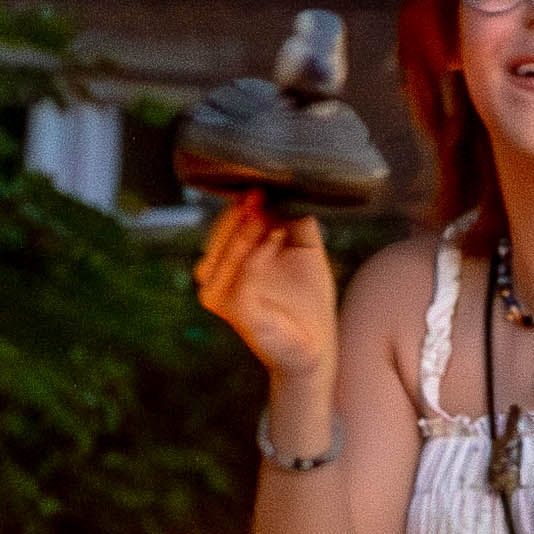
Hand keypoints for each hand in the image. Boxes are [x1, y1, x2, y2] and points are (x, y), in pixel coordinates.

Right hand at [197, 192, 341, 390]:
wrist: (316, 346)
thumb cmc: (307, 301)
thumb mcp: (305, 251)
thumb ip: (297, 222)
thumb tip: (291, 192)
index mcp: (228, 262)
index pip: (223, 226)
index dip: (239, 206)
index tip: (258, 187)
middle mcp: (217, 279)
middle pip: (219, 235)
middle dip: (240, 215)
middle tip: (259, 196)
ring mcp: (223, 297)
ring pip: (225, 254)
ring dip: (246, 230)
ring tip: (267, 215)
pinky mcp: (237, 312)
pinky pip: (243, 277)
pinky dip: (258, 255)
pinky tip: (277, 237)